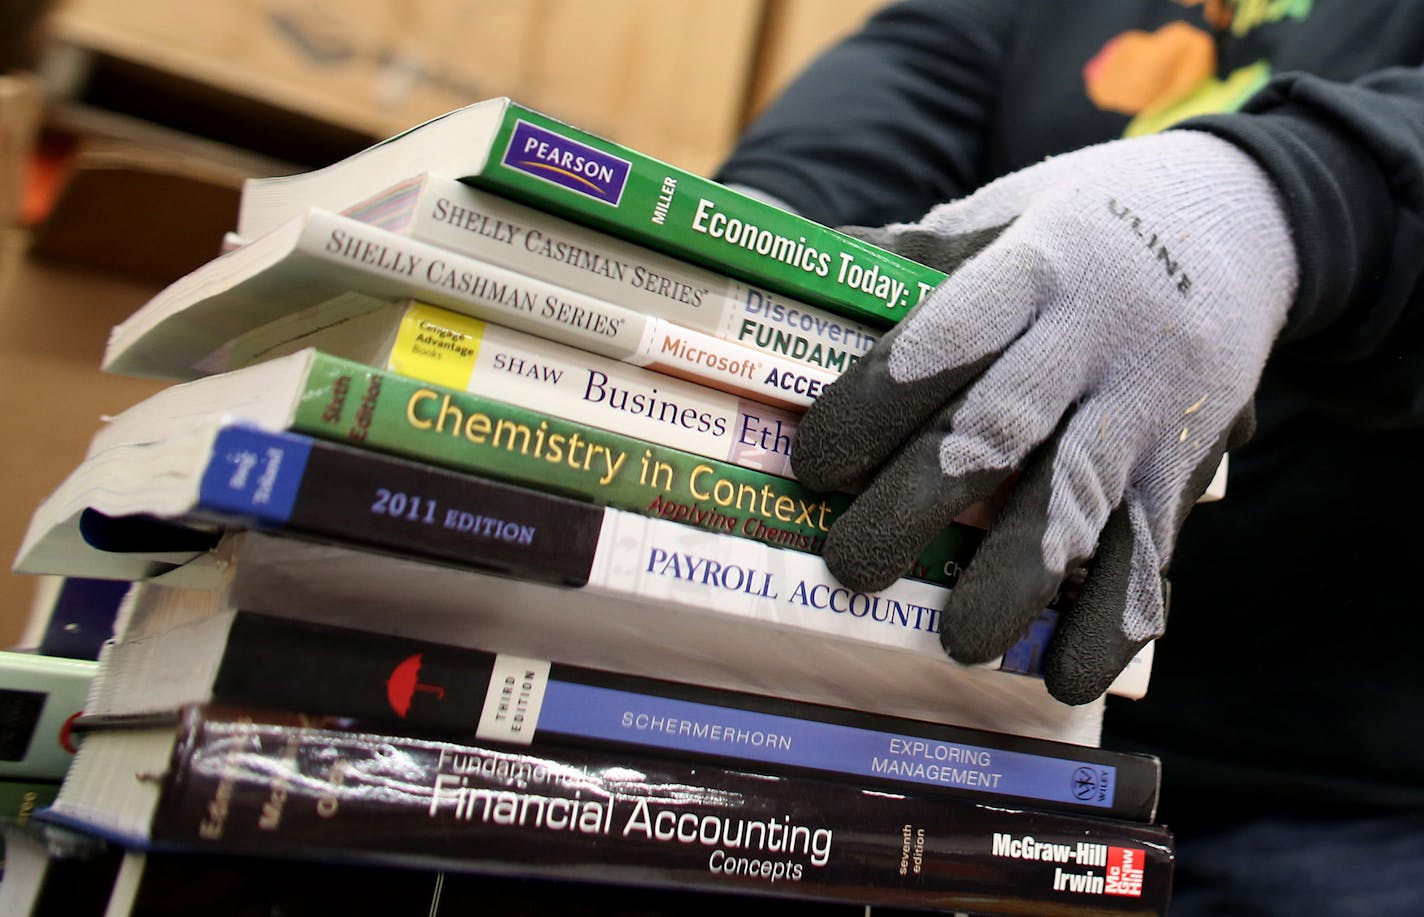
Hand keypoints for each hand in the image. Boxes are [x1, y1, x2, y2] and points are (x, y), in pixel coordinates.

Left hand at [793, 131, 1297, 703]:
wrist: (1248, 215)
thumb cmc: (1089, 220)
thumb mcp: (1005, 209)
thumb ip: (914, 256)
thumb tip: (800, 263)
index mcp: (1031, 269)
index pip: (940, 341)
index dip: (871, 407)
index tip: (812, 464)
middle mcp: (1094, 337)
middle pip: (997, 431)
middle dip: (916, 506)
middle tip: (852, 566)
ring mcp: (1152, 403)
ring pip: (1079, 503)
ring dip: (1013, 582)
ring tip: (956, 642)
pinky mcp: (1189, 457)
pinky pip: (1155, 548)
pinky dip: (1110, 621)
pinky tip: (1063, 674)